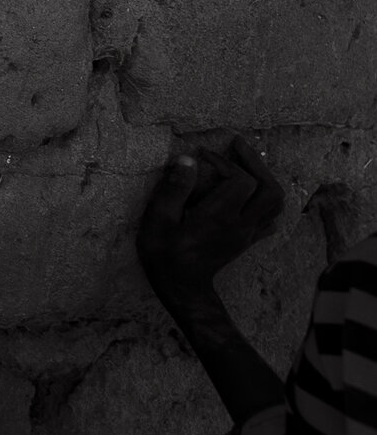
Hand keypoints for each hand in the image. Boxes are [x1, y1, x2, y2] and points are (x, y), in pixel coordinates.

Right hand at [138, 140, 284, 305]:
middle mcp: (241, 224)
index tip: (201, 155)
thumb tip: (187, 159)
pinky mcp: (247, 240)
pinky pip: (271, 218)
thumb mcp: (157, 220)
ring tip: (245, 164)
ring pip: (276, 203)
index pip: (242, 181)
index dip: (225, 162)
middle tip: (237, 146)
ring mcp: (248, 233)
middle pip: (270, 189)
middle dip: (256, 163)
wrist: (182, 288)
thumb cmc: (165, 255)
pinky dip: (266, 200)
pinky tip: (250, 193)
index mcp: (221, 216)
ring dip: (265, 179)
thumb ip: (173, 188)